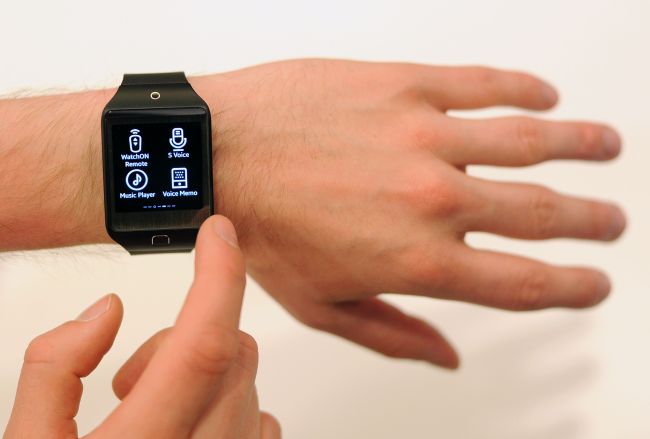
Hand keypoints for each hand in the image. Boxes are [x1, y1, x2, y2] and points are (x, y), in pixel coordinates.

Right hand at [3, 216, 279, 438]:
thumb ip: (55, 369)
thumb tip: (104, 313)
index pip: (203, 342)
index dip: (219, 275)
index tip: (219, 232)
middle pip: (234, 357)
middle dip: (189, 338)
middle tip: (132, 378)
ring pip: (251, 386)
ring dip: (207, 374)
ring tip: (150, 414)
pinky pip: (261, 424)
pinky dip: (231, 407)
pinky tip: (186, 433)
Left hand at [200, 59, 625, 367]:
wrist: (214, 153)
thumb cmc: (260, 228)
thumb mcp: (321, 306)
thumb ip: (392, 333)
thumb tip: (446, 355)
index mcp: (418, 261)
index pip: (523, 284)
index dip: (572, 288)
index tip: (594, 284)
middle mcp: (435, 200)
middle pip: (542, 214)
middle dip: (591, 221)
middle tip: (612, 221)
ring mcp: (425, 136)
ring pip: (531, 141)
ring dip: (581, 145)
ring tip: (607, 146)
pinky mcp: (405, 85)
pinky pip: (484, 83)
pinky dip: (525, 88)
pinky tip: (545, 94)